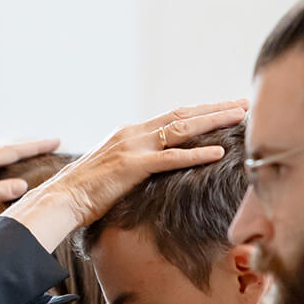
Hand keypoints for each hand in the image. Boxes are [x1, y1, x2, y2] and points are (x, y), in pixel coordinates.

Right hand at [4, 100, 247, 249]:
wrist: (60, 199)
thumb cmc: (85, 192)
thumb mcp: (114, 171)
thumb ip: (135, 164)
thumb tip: (152, 169)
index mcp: (129, 133)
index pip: (172, 117)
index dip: (201, 111)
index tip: (225, 108)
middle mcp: (133, 133)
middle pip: (183, 115)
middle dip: (215, 109)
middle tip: (243, 104)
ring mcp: (132, 148)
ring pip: (181, 129)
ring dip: (213, 122)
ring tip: (239, 118)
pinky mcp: (132, 167)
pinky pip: (170, 158)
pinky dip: (196, 154)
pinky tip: (218, 152)